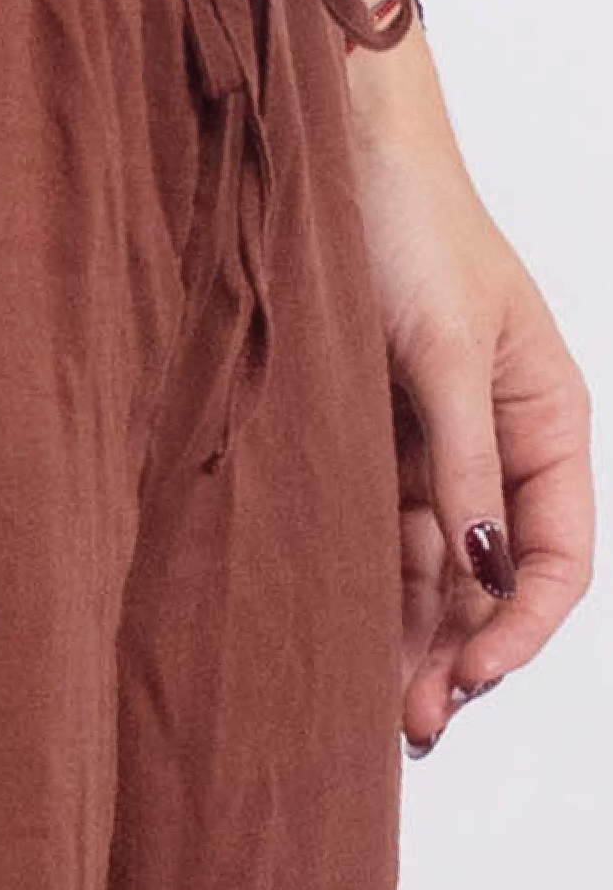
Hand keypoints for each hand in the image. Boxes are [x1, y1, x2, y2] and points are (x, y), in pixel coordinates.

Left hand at [349, 120, 594, 753]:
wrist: (333, 164)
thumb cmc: (410, 228)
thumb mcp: (442, 350)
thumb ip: (464, 461)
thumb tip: (486, 565)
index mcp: (547, 423)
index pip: (556, 555)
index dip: (522, 625)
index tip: (474, 674)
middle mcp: (498, 450)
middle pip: (493, 584)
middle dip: (460, 655)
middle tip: (414, 724)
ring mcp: (434, 456)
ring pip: (434, 576)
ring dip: (413, 643)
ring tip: (380, 717)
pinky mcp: (372, 453)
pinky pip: (379, 543)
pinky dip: (369, 595)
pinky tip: (347, 646)